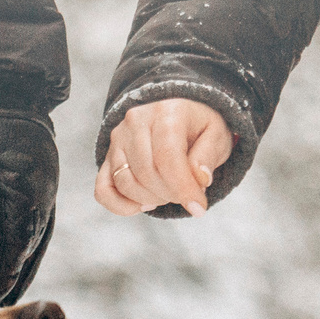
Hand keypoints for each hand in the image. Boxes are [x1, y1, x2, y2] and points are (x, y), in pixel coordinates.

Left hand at [0, 116, 58, 306]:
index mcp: (25, 191)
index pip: (13, 253)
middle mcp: (44, 194)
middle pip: (29, 254)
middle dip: (6, 280)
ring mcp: (47, 187)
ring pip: (35, 242)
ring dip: (13, 264)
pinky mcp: (41, 180)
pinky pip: (34, 223)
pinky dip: (16, 243)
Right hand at [95, 99, 234, 217]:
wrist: (178, 114)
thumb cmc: (199, 127)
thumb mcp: (216, 135)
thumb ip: (209, 155)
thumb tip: (200, 179)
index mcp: (167, 111)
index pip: (167, 157)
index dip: (182, 188)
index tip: (199, 207)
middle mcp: (136, 121)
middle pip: (146, 173)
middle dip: (170, 194)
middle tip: (185, 194)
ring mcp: (118, 139)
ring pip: (125, 183)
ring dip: (149, 199)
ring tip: (168, 193)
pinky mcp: (108, 156)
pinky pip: (103, 189)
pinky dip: (120, 206)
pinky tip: (143, 204)